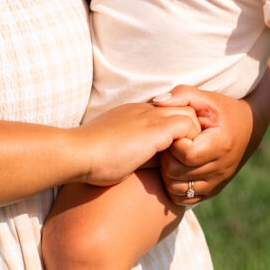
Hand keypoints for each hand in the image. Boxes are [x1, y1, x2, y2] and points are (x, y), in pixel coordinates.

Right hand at [78, 102, 199, 186]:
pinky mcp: (154, 129)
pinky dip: (190, 143)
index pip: (167, 109)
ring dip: (192, 136)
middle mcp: (144, 110)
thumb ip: (132, 150)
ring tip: (186, 159)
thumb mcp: (115, 149)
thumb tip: (147, 163)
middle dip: (190, 128)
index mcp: (134, 113)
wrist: (77, 153)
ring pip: (190, 113)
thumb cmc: (89, 159)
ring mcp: (150, 117)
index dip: (176, 127)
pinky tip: (181, 161)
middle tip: (189, 153)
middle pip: (183, 106)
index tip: (176, 148)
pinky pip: (187, 126)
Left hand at [154, 85, 255, 205]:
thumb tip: (157, 101)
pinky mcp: (213, 191)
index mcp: (220, 145)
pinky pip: (184, 199)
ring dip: (167, 174)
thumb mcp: (206, 97)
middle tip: (168, 144)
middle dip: (166, 158)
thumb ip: (182, 95)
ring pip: (178, 190)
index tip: (173, 132)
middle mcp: (221, 168)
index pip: (186, 154)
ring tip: (171, 155)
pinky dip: (174, 187)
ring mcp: (217, 183)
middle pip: (178, 173)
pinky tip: (176, 168)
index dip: (173, 143)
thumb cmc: (222, 110)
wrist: (248, 129)